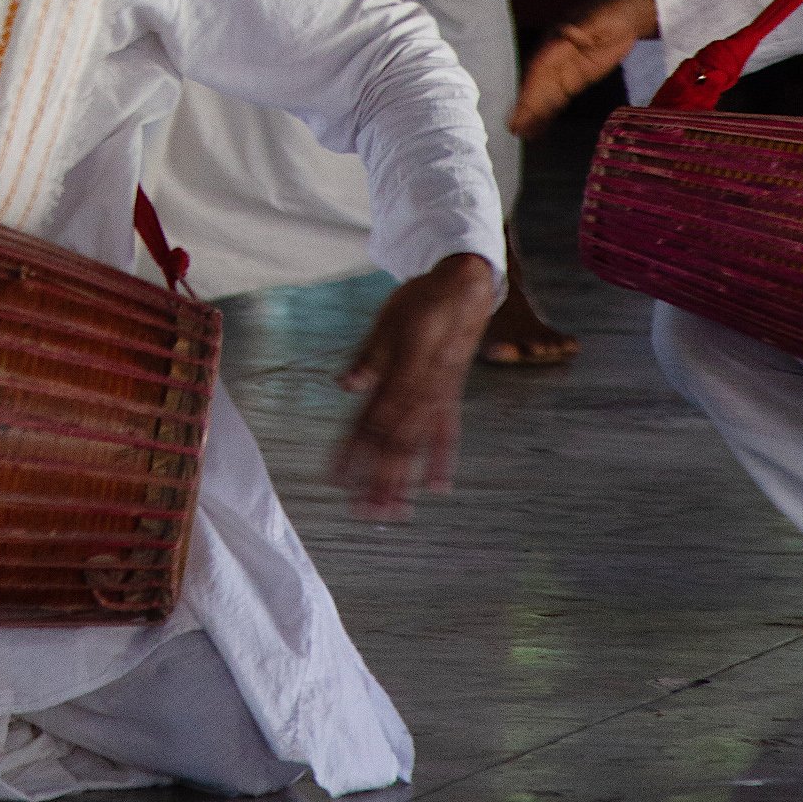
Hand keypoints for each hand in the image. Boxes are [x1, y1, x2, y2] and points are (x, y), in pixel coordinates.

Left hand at [331, 252, 497, 519]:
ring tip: (393, 512)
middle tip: (363, 513)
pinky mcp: (452, 396)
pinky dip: (442, 460)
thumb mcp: (388, 322)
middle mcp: (423, 393)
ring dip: (405, 479)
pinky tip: (437, 487)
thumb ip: (370, 358)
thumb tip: (345, 386)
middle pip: (396, 444)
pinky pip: (449, 434)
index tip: (338, 478)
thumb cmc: (420, 302)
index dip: (354, 452)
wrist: (464, 288)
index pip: (372, 422)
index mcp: (402, 374)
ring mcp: (441, 398)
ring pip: (419, 446)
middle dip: (378, 480)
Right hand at [510, 0, 658, 137]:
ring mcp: (564, 70)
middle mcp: (553, 57)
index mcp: (554, 41)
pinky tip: (539, 127)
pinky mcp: (575, 80)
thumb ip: (579, 28)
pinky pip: (558, 98)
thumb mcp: (594, 18)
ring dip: (533, 113)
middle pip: (537, 85)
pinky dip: (548, 113)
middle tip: (513, 127)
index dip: (529, 87)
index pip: (539, 68)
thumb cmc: (609, 12)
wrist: (626, 14)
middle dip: (526, 106)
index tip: (521, 104)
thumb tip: (565, 33)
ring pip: (545, 95)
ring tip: (521, 133)